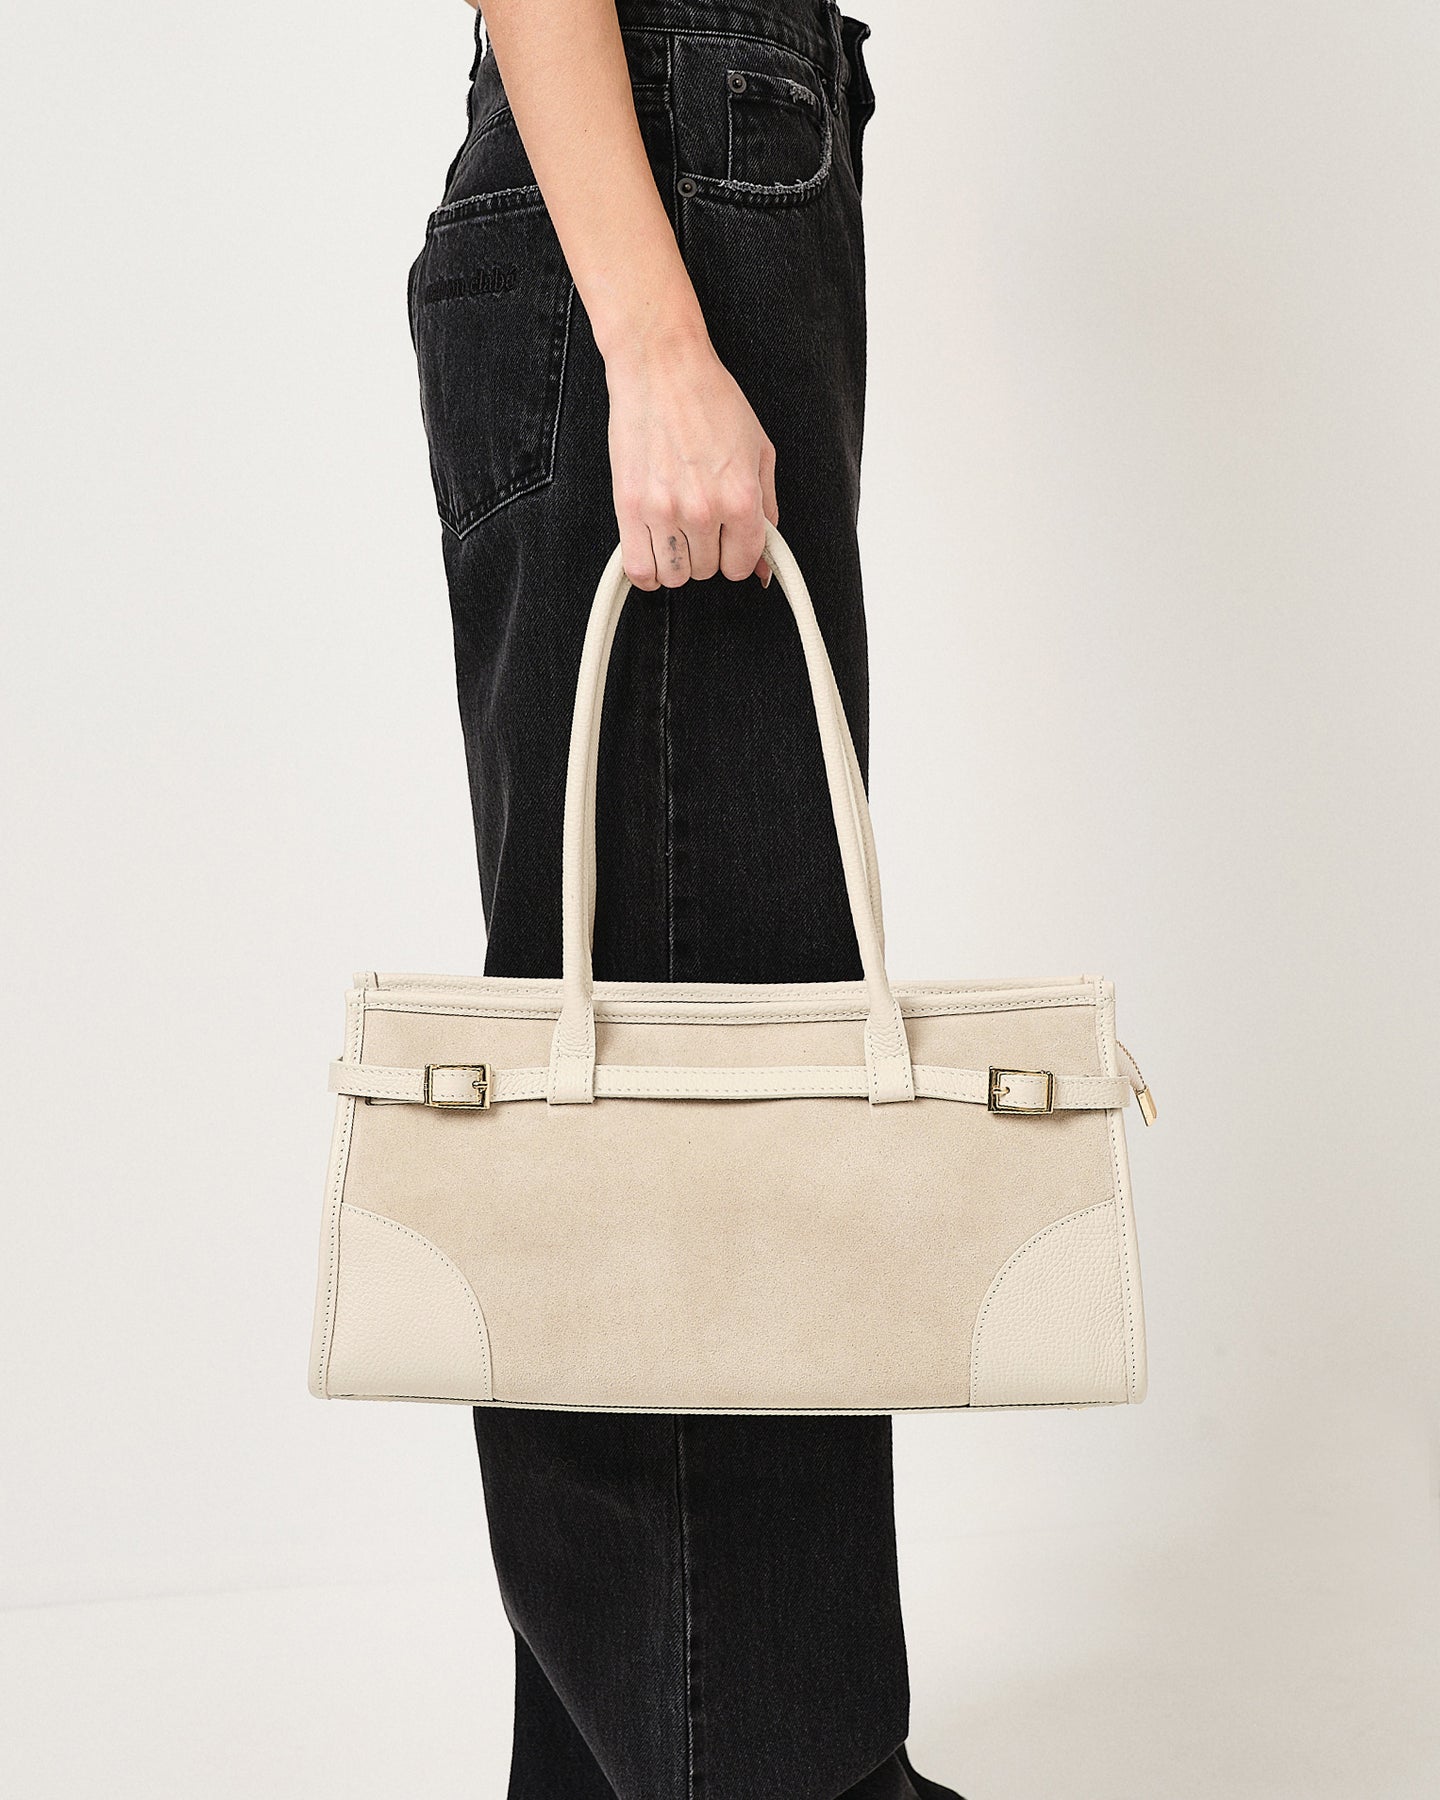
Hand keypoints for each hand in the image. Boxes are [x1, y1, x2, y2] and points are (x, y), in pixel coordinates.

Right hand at [605, 324, 777, 590]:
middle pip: (707, 571)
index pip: (742, 564)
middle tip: (700, 520)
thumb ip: (767, 512)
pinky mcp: (629, 507)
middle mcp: (704, 509)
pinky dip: (647, 571)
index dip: (737, 555)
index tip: (728, 541)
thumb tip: (765, 567)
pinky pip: (639, 569)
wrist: (661, 367)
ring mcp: (664, 511)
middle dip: (707, 552)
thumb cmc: (710, 400)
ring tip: (676, 531)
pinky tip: (653, 550)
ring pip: (674, 575)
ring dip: (677, 560)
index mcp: (741, 497)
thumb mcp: (759, 452)